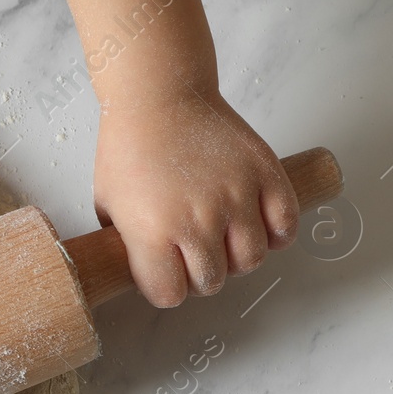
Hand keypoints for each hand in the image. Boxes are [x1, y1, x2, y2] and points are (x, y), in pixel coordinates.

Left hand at [93, 89, 298, 307]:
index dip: (166, 289)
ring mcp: (236, 197)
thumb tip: (144, 270)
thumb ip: (126, 244)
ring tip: (223, 239)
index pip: (169, 295)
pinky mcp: (265, 175)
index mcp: (152, 233)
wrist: (159, 97)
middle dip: (200, 276)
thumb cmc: (129, 147)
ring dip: (236, 258)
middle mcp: (197, 221)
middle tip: (193, 256)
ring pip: (250, 261)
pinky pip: (285, 226)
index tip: (164, 275)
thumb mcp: (107, 204)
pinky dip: (275, 234)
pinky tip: (256, 226)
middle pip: (211, 282)